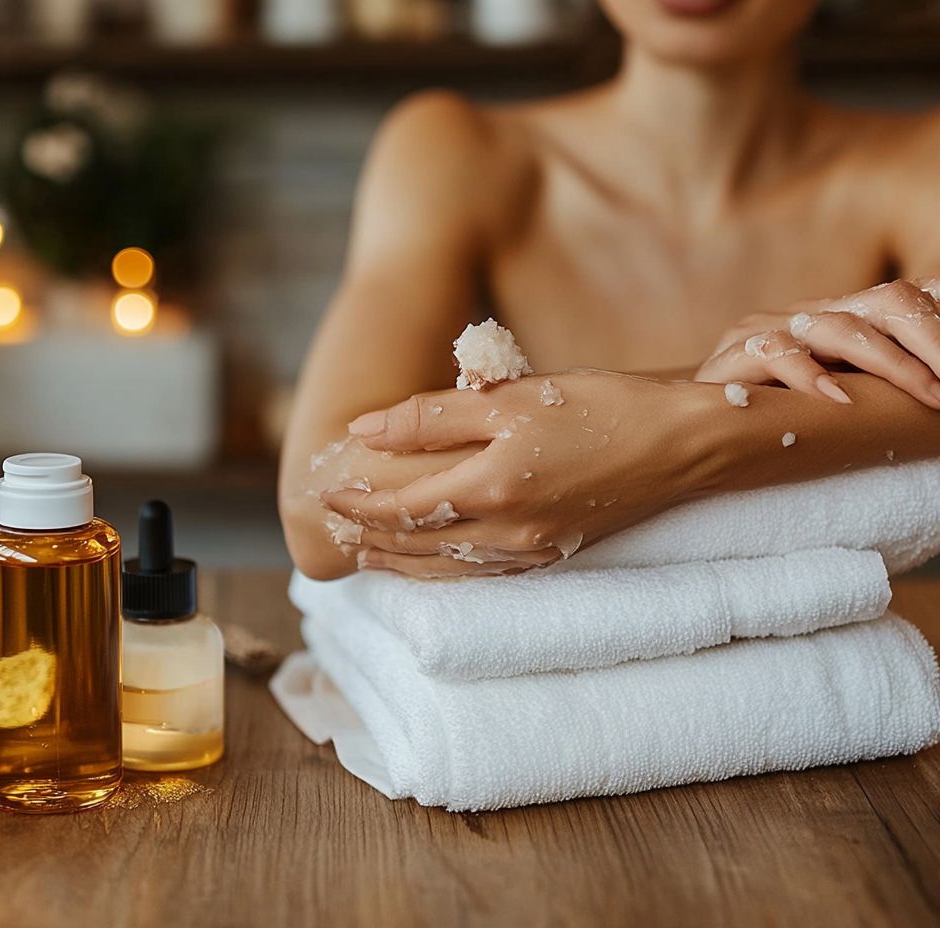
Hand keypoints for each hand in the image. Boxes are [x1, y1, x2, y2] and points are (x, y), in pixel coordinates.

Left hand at [320, 371, 711, 576]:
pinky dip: (438, 571)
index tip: (326, 492)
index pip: (399, 508)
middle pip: (414, 546)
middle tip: (334, 526)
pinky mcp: (550, 554)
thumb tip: (365, 430)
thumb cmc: (601, 408)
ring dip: (396, 561)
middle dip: (368, 536)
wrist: (683, 444)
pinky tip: (428, 562)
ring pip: (442, 569)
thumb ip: (433, 416)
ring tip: (365, 551)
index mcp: (490, 488)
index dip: (357, 504)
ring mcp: (530, 551)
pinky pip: (477, 575)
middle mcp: (505, 533)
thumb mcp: (513, 397)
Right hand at [696, 278, 939, 409]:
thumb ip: (879, 381)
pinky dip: (807, 375)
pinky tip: (835, 398)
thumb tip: (936, 388)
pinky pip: (773, 354)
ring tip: (929, 394)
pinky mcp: (732, 355)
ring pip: (840, 326)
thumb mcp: (839, 395)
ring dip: (893, 363)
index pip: (907, 298)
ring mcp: (770, 329)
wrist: (688, 426)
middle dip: (934, 339)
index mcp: (842, 317)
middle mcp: (810, 314)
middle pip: (887, 301)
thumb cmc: (772, 419)